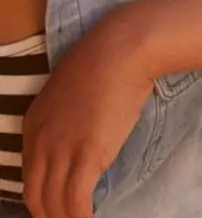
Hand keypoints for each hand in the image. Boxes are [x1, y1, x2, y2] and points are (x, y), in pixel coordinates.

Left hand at [23, 10, 157, 217]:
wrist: (122, 50)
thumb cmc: (107, 62)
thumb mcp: (73, 93)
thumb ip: (69, 119)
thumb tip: (85, 137)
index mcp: (33, 125)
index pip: (28, 176)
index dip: (41, 199)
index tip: (55, 208)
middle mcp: (40, 141)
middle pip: (35, 195)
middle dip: (48, 216)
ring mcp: (62, 149)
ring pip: (53, 202)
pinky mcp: (87, 154)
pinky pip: (76, 198)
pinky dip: (80, 216)